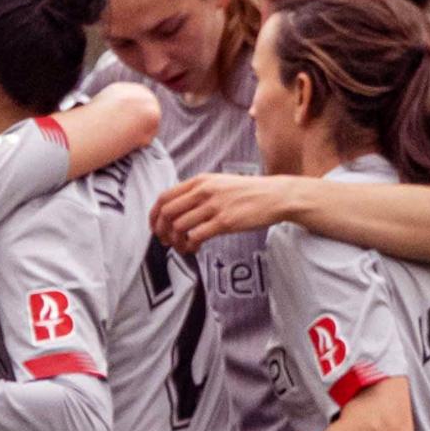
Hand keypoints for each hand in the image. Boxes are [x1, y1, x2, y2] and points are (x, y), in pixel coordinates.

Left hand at [151, 173, 296, 252]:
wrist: (276, 196)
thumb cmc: (247, 193)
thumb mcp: (219, 183)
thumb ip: (197, 192)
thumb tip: (176, 210)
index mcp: (199, 181)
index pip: (164, 197)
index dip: (154, 215)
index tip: (154, 228)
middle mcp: (204, 191)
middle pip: (167, 213)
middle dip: (161, 231)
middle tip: (166, 242)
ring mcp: (214, 206)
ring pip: (179, 226)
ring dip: (176, 241)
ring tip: (182, 247)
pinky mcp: (225, 222)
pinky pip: (196, 236)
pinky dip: (189, 246)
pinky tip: (194, 249)